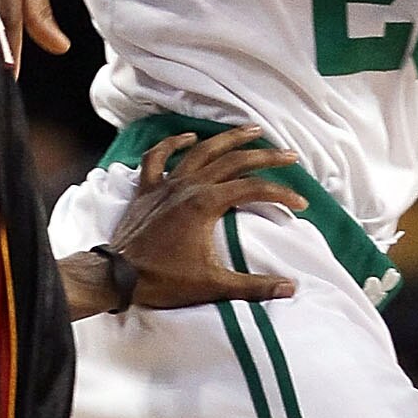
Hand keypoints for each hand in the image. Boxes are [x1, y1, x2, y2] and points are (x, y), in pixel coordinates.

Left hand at [109, 128, 306, 306]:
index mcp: (205, 203)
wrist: (116, 277)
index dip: (281, 194)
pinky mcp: (147, 189)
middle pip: (234, 161)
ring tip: (251, 130)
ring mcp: (166, 184)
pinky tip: (187, 136)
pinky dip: (172, 143)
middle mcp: (188, 186)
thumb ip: (253, 286)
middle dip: (266, 157)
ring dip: (228, 138)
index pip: (253, 189)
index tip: (300, 204)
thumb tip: (290, 288)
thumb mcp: (212, 285)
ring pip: (201, 150)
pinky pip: (158, 157)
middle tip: (290, 156)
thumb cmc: (163, 280)